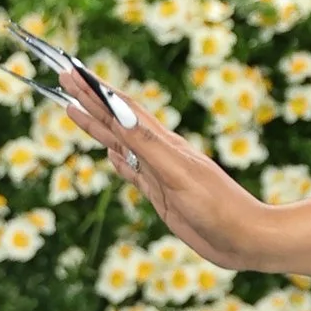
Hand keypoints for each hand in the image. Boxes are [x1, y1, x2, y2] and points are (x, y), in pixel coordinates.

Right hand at [47, 69, 273, 273]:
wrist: (246, 240)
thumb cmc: (219, 208)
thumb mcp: (179, 175)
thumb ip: (148, 146)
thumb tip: (119, 114)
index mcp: (163, 143)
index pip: (122, 109)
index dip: (96, 90)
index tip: (71, 71)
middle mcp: (160, 154)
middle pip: (117, 120)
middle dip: (90, 100)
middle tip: (64, 78)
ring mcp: (160, 174)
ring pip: (121, 144)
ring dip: (98, 126)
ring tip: (74, 109)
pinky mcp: (162, 196)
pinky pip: (134, 173)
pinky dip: (118, 161)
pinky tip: (110, 154)